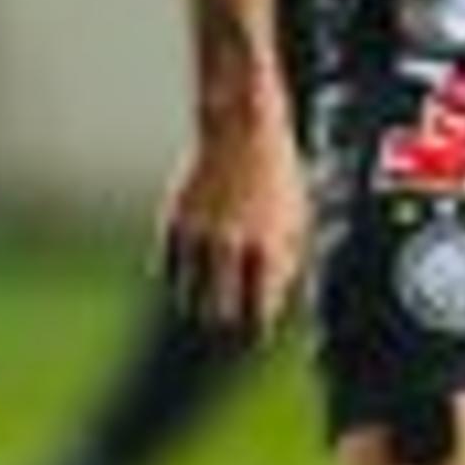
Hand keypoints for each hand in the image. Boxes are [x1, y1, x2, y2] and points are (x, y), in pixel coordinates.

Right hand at [157, 111, 312, 338]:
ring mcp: (199, 234)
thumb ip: (286, 266)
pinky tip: (187, 278)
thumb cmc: (277, 180)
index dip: (256, 332)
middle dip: (225, 325)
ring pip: (187, 296)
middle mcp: (231, 246)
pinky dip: (177, 278)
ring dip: (196, 305)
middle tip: (228, 326)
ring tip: (205, 305)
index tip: (256, 334)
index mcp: (268, 250)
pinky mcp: (174, 221)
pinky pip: (168, 269)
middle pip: (219, 314)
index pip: (257, 315)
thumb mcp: (296, 222)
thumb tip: (273, 306)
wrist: (241, 130)